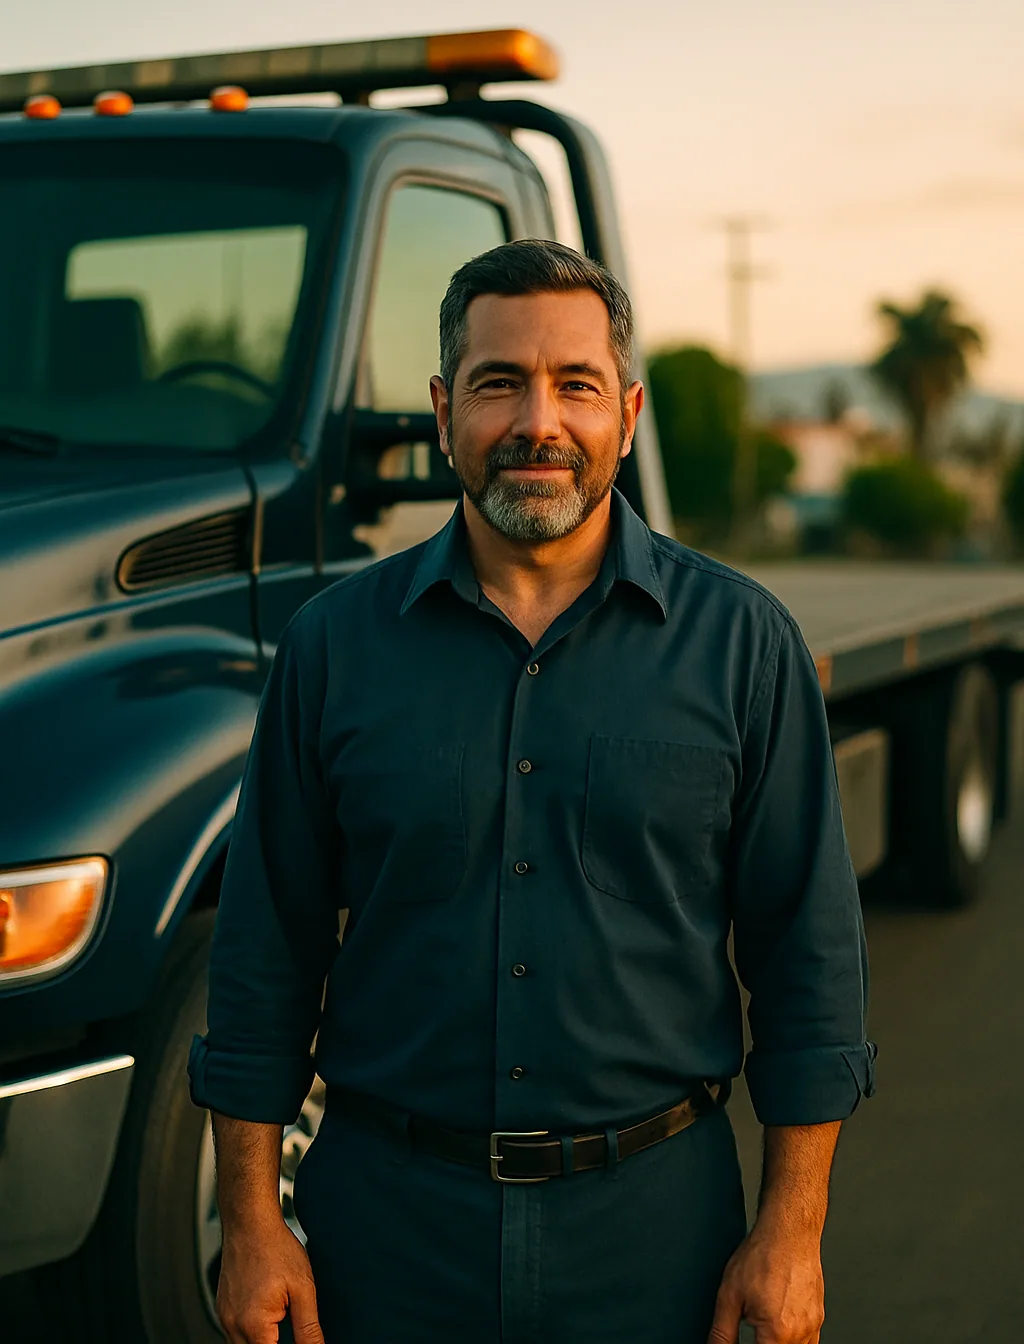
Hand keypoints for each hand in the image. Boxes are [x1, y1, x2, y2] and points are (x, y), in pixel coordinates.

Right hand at [217, 1214, 324, 1343]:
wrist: (250, 1221)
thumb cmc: (275, 1247)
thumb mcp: (303, 1288)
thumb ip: (309, 1328)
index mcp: (254, 1325)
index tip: (300, 1340)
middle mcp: (233, 1325)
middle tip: (288, 1322)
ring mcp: (224, 1317)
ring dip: (262, 1341)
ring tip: (279, 1320)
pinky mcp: (222, 1309)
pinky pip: (234, 1334)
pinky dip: (251, 1333)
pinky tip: (266, 1317)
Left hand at [707, 1222, 824, 1343]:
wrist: (789, 1231)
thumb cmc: (763, 1255)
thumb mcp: (729, 1295)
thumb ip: (722, 1332)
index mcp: (776, 1333)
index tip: (745, 1337)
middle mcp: (800, 1334)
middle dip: (762, 1343)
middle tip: (752, 1327)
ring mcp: (813, 1327)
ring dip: (776, 1342)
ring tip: (763, 1323)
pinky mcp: (819, 1318)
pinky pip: (809, 1342)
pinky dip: (793, 1341)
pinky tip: (779, 1326)